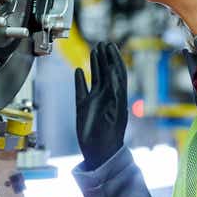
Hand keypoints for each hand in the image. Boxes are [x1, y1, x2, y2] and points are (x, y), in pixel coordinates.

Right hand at [74, 42, 127, 169]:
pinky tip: (79, 71)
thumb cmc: (110, 136)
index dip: (115, 59)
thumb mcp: (114, 112)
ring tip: (94, 50)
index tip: (112, 46)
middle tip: (103, 43)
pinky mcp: (83, 108)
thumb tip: (114, 73)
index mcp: (117, 96)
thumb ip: (115, 92)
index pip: (118, 73)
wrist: (100, 154)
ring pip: (95, 78)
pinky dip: (80, 81)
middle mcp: (107, 96)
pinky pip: (81, 90)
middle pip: (107, 72)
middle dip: (105, 57)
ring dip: (95, 65)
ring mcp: (95, 101)